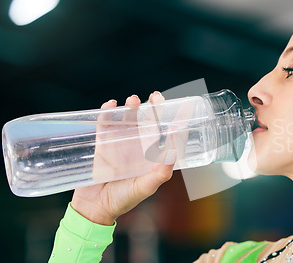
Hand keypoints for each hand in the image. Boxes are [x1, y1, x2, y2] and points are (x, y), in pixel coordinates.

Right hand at [71, 92, 174, 224]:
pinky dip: (107, 112)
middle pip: (148, 120)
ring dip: (131, 106)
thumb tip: (172, 154)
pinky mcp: (102, 142)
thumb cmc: (125, 199)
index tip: (184, 107)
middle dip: (153, 107)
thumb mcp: (146, 187)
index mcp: (151, 155)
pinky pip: (105, 122)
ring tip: (133, 101)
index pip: (166, 133)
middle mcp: (138, 145)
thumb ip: (161, 173)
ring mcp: (119, 142)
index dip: (175, 120)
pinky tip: (111, 105)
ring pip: (128, 117)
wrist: (96, 206)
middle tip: (156, 97)